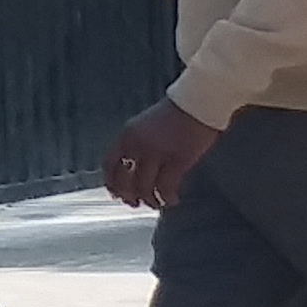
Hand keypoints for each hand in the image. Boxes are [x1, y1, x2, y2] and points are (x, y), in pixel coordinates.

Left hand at [102, 95, 220, 212]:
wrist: (197, 103)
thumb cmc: (175, 113)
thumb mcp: (145, 126)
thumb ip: (136, 145)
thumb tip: (132, 171)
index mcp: (127, 135)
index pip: (109, 165)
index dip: (112, 184)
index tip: (117, 194)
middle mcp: (137, 145)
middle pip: (124, 182)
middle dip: (129, 197)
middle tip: (136, 204)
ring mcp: (156, 154)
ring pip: (144, 188)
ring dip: (150, 200)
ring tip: (158, 203)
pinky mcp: (176, 161)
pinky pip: (166, 188)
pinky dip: (167, 198)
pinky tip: (172, 200)